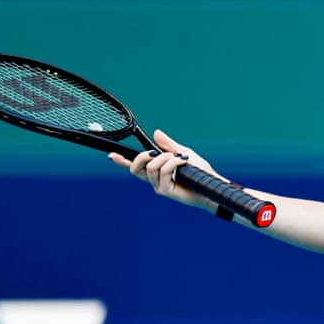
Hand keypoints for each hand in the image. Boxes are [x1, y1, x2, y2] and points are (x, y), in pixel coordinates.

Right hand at [108, 129, 222, 209]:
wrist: (211, 184)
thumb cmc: (199, 171)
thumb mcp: (183, 153)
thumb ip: (168, 145)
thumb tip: (155, 133)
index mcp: (156, 170)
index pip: (135, 165)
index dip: (121, 160)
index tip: (111, 154)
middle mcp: (154, 179)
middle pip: (134, 168)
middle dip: (142, 156)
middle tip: (158, 152)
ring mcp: (159, 186)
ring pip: (150, 167)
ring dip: (165, 158)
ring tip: (180, 158)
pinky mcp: (165, 191)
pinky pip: (162, 172)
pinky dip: (172, 163)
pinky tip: (182, 162)